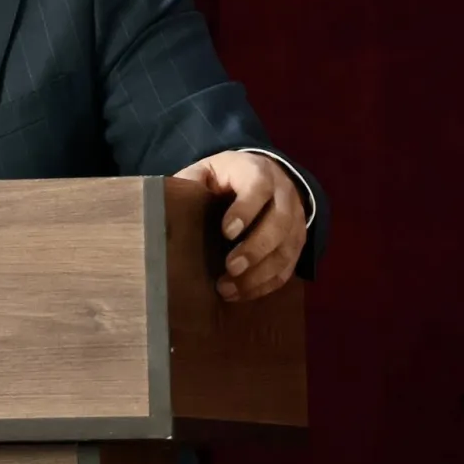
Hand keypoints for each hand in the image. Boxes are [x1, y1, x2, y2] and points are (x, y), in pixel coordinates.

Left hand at [174, 151, 306, 301]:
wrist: (265, 175)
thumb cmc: (228, 176)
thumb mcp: (207, 169)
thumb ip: (191, 182)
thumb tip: (166, 205)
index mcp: (258, 172)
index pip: (258, 188)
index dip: (244, 211)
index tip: (226, 232)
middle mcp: (283, 195)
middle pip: (278, 224)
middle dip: (254, 249)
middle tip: (230, 268)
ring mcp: (296, 221)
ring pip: (285, 250)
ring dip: (259, 274)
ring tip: (229, 288)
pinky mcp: (297, 243)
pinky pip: (288, 267)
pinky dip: (266, 284)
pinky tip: (242, 294)